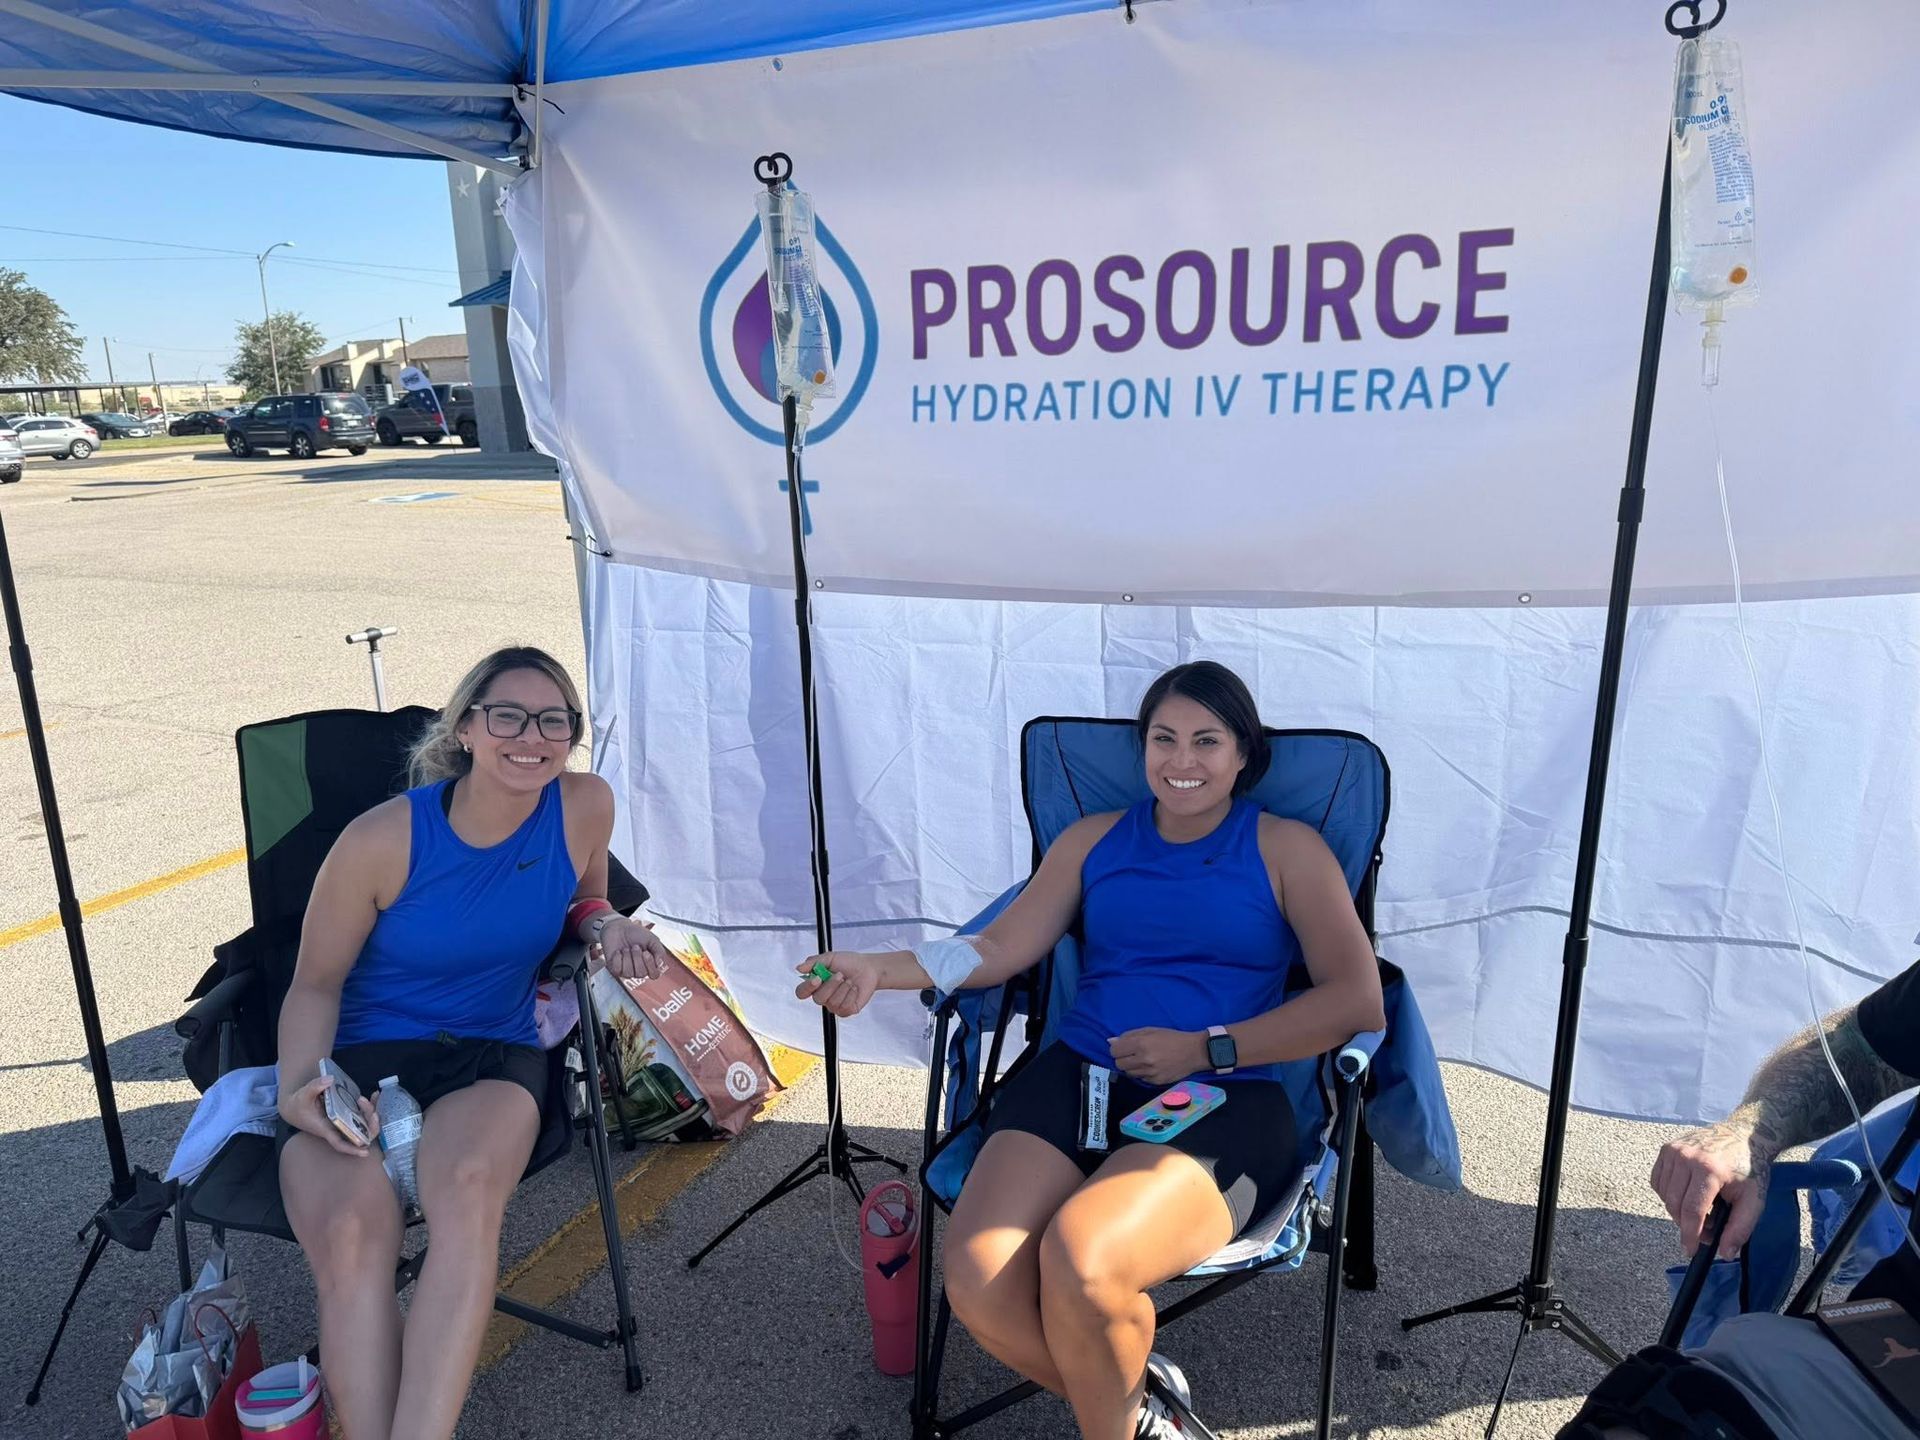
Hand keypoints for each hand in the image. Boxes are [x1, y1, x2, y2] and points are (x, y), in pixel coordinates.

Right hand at [279, 1074, 380, 1157]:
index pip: (340, 1143)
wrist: (294, 1105)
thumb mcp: (303, 1095)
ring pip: (362, 1123)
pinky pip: (361, 1113)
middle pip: (358, 1133)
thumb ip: (315, 1086)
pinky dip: (369, 1106)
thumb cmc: (298, 1104)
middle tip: (373, 1110)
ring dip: (372, 1112)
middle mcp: (337, 1127)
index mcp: (326, 1128)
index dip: (352, 1149)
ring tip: (375, 1096)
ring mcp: (342, 1120)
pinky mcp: (345, 1113)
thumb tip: (329, 1079)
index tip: (365, 1152)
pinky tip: (374, 1095)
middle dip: (370, 1123)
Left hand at [595, 915, 671, 981]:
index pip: (654, 975)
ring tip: (626, 948)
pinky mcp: (614, 969)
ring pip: (629, 973)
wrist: (619, 928)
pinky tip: (618, 952)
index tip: (646, 952)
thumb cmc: (636, 933)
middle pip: (641, 974)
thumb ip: (659, 951)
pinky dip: (618, 959)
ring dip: (627, 957)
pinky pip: (617, 970)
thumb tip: (659, 964)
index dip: (650, 965)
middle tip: (635, 946)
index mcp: (649, 964)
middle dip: (637, 958)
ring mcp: (626, 970)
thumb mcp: (652, 939)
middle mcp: (638, 969)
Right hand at [795, 953, 881, 1017]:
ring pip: (833, 1003)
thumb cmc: (849, 962)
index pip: (802, 992)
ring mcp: (834, 1005)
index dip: (807, 988)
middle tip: (840, 975)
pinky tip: (854, 989)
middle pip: (818, 999)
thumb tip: (799, 968)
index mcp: (816, 984)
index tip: (817, 978)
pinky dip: (851, 995)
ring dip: (844, 989)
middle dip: (831, 985)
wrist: (868, 968)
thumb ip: (814, 962)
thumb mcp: (830, 958)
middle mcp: (823, 996)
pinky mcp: (846, 1010)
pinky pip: (844, 1008)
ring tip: (849, 981)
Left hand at [1108, 1028, 1206, 1087]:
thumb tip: (1111, 1042)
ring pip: (1128, 1073)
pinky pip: (1140, 1078)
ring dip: (1132, 1066)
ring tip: (1144, 1060)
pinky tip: (1152, 1066)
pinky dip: (1142, 1073)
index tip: (1123, 1047)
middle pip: (1119, 1064)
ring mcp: (1149, 1073)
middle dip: (1123, 1058)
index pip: (1114, 1051)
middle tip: (1133, 1053)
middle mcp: (1143, 1060)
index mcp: (1141, 1044)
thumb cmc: (1172, 1038)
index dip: (1117, 1048)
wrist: (1194, 1052)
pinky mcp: (1155, 1082)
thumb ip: (1129, 1036)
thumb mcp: (1150, 1030)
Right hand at [1651, 1120, 1770, 1257]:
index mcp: (1709, 1170)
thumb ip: (1740, 1229)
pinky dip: (1668, 1195)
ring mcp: (1674, 1151)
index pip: (1692, 1210)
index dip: (1690, 1235)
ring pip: (1664, 1195)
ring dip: (1678, 1210)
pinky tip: (1686, 1194)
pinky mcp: (1666, 1149)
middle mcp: (1686, 1158)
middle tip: (1705, 1231)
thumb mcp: (1754, 1201)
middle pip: (1675, 1204)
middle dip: (1686, 1225)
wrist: (1743, 1135)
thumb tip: (1724, 1253)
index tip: (1690, 1250)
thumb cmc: (1750, 1169)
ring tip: (1700, 1210)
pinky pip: (1658, 1181)